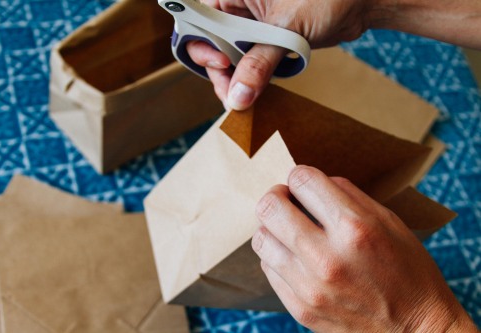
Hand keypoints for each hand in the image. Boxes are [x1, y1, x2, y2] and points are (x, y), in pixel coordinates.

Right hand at [187, 0, 373, 109]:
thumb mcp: (287, 30)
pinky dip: (251, 79)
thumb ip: (260, 63)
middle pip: (212, 44)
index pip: (200, 20)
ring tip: (245, 100)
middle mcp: (238, 8)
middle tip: (233, 97)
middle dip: (221, 72)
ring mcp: (252, 26)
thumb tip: (238, 95)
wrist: (358, 2)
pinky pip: (250, 63)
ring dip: (236, 80)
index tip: (221, 64)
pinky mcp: (266, 41)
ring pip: (231, 57)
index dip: (203, 45)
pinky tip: (256, 92)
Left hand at [252, 165, 476, 331]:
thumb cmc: (408, 270)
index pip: (302, 181)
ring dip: (272, 228)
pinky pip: (269, 269)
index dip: (299, 175)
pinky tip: (295, 257)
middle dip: (276, 196)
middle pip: (269, 208)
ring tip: (289, 230)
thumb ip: (348, 195)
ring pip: (261, 239)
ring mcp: (310, 287)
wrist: (417, 330)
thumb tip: (312, 182)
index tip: (302, 182)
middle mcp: (327, 257)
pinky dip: (277, 256)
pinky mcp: (301, 309)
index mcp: (354, 228)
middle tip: (286, 200)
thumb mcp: (389, 221)